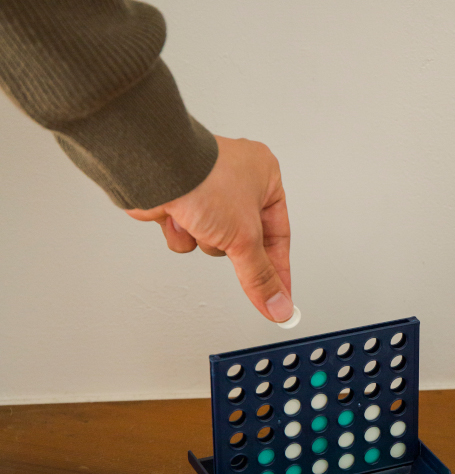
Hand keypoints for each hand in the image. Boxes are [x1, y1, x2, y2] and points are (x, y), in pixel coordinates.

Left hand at [126, 136, 293, 322]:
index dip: (279, 270)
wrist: (155, 169)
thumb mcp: (245, 237)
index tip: (280, 297)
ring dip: (205, 239)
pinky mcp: (180, 199)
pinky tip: (178, 219)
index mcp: (265, 177)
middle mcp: (237, 181)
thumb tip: (277, 304)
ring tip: (200, 222)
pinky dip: (182, 234)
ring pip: (214, 239)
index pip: (279, 235)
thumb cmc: (203, 179)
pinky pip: (188, 233)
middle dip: (231, 245)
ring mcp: (206, 190)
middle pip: (245, 240)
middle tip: (230, 247)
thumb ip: (261, 277)